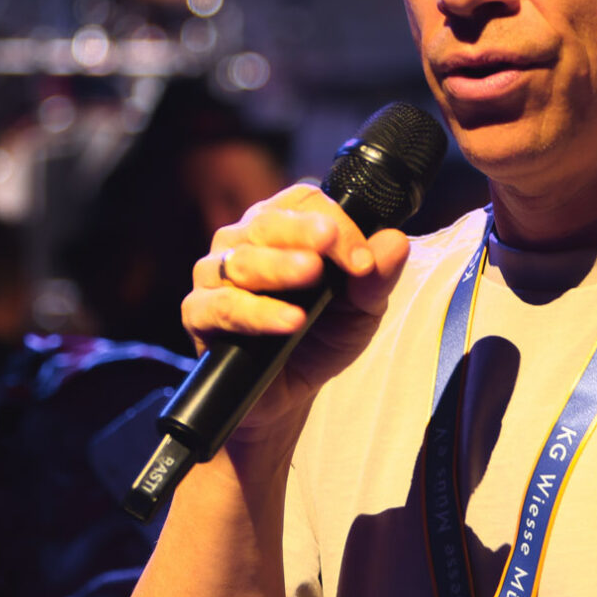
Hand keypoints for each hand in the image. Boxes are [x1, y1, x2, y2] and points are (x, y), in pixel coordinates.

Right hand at [181, 183, 412, 452]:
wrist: (289, 394)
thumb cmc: (321, 338)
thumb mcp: (361, 309)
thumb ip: (376, 277)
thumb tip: (397, 243)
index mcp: (283, 227)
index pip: (304, 202)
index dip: (335, 223)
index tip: (362, 259)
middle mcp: (244, 242)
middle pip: (267, 222)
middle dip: (303, 233)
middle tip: (331, 245)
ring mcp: (215, 276)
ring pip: (242, 260)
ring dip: (279, 267)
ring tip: (311, 278)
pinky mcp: (199, 314)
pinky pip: (222, 307)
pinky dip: (257, 313)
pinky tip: (288, 321)